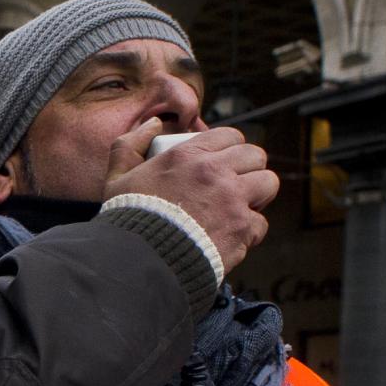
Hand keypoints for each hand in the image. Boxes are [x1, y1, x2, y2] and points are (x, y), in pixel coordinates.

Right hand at [102, 119, 277, 276]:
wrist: (138, 261)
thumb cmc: (128, 219)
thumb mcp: (116, 177)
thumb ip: (130, 145)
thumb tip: (154, 124)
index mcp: (188, 155)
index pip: (230, 136)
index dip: (229, 148)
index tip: (223, 162)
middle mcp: (215, 172)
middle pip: (256, 156)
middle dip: (249, 168)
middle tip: (236, 184)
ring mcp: (233, 200)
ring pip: (268, 184)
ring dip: (257, 196)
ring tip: (241, 207)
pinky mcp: (242, 229)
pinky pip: (260, 224)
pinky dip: (248, 232)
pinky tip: (231, 236)